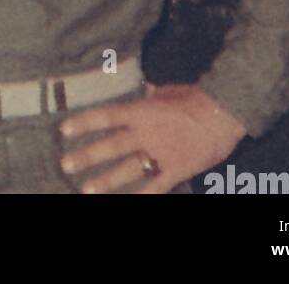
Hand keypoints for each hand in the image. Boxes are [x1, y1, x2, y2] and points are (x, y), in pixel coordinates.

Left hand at [57, 83, 246, 193]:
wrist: (224, 112)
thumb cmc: (195, 98)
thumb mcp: (167, 91)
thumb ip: (151, 93)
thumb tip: (143, 87)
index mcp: (142, 110)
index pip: (106, 116)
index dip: (84, 123)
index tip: (64, 130)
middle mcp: (146, 132)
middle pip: (111, 145)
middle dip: (87, 155)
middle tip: (65, 164)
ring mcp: (161, 152)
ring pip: (128, 169)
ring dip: (106, 180)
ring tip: (86, 189)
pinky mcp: (176, 169)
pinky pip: (156, 187)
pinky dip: (141, 196)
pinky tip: (128, 203)